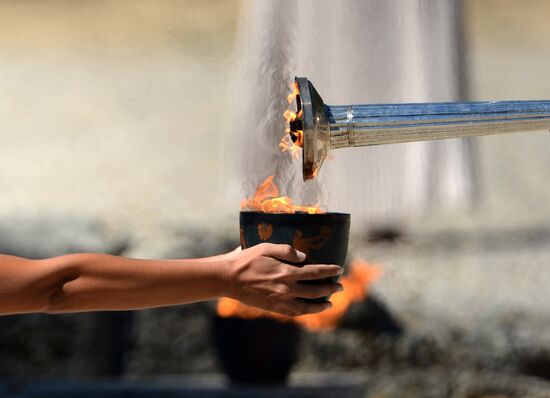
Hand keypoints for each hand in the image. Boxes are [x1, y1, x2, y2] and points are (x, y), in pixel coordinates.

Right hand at [223, 243, 342, 316]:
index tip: (339, 269)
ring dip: (321, 305)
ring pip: (307, 307)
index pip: (315, 272)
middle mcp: (286, 289)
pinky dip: (305, 312)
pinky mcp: (273, 308)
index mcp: (286, 272)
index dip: (329, 271)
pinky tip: (309, 310)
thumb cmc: (247, 260)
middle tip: (340, 287)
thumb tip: (304, 257)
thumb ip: (286, 251)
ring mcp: (280, 301)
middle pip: (315, 291)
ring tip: (329, 303)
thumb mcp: (266, 247)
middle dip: (330, 289)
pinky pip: (293, 313)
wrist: (228, 279)